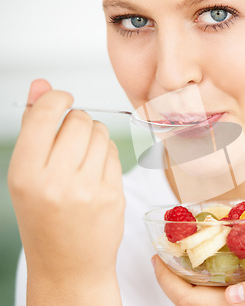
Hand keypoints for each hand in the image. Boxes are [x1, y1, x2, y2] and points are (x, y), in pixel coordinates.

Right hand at [8, 79, 124, 304]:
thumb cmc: (44, 219)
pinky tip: (96, 171)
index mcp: (26, 174)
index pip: (46, 114)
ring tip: (83, 158)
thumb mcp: (26, 175)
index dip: (57, 98)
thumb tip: (40, 84)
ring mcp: (88, 189)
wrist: (69, 264)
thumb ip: (34, 127)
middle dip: (78, 121)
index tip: (62, 99)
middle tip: (71, 140)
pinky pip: (114, 152)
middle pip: (79, 120)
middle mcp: (56, 181)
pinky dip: (107, 154)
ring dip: (95, 136)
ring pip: (101, 133)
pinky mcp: (113, 195)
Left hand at [151, 255, 244, 305]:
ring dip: (191, 274)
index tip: (157, 259)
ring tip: (182, 247)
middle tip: (164, 248)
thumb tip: (232, 295)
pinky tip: (215, 252)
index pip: (196, 304)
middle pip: (195, 301)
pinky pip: (226, 288)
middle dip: (174, 278)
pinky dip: (213, 272)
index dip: (170, 285)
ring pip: (208, 296)